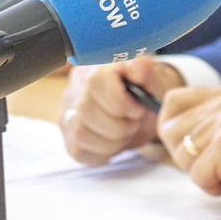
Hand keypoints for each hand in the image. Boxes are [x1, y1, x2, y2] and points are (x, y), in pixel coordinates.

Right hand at [60, 56, 182, 165]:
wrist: (143, 111)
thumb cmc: (146, 93)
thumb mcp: (152, 79)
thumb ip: (145, 70)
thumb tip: (135, 67)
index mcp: (96, 67)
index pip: (95, 82)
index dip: (119, 102)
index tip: (138, 110)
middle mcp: (76, 87)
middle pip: (86, 110)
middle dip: (119, 124)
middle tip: (135, 123)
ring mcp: (68, 113)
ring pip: (80, 133)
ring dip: (112, 140)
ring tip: (127, 132)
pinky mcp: (68, 137)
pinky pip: (79, 151)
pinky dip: (103, 152)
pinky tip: (116, 143)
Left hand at [157, 83, 220, 214]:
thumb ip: (212, 119)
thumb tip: (171, 131)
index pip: (172, 100)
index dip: (171, 126)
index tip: (190, 145)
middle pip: (169, 131)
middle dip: (186, 155)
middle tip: (219, 162)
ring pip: (182, 157)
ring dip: (203, 173)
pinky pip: (197, 176)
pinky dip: (215, 186)